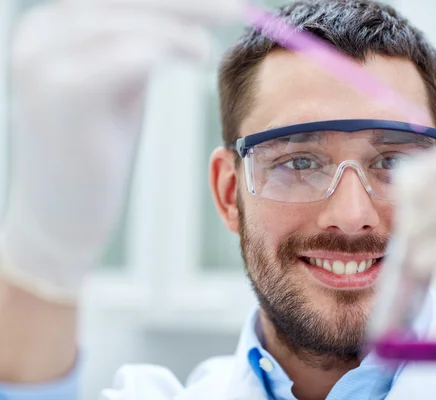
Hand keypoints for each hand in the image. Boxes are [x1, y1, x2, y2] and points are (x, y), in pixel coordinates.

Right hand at [1, 0, 241, 302]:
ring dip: (184, 25)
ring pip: (132, 20)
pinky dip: (170, 49)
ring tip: (210, 47)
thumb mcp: (114, 85)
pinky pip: (131, 55)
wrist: (61, 214)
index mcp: (52, 28)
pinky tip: (197, 55)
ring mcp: (46, 61)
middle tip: (237, 8)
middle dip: (190, 2)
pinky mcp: (66, 94)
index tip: (219, 3)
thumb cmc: (94, 150)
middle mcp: (41, 34)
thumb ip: (136, 48)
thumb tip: (188, 25)